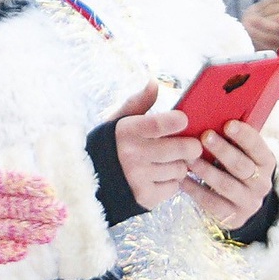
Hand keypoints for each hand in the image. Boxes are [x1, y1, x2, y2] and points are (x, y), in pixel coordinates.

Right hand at [110, 86, 199, 209]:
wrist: (88, 181)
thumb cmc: (110, 147)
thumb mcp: (118, 122)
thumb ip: (138, 103)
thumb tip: (154, 83)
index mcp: (128, 131)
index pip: (167, 123)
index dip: (180, 121)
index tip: (181, 122)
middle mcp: (133, 154)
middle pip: (185, 148)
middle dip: (190, 147)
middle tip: (186, 146)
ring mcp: (140, 178)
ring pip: (181, 170)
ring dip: (178, 166)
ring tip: (165, 163)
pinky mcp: (145, 197)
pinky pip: (174, 188)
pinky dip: (170, 183)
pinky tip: (158, 178)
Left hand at [184, 119, 276, 231]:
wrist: (240, 205)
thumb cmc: (234, 169)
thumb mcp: (240, 154)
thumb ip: (232, 139)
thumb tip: (212, 111)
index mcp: (266, 162)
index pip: (259, 147)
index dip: (245, 136)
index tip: (228, 124)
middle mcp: (262, 183)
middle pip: (242, 166)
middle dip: (223, 150)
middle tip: (204, 136)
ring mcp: (249, 202)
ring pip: (227, 185)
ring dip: (206, 170)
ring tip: (189, 158)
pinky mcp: (233, 217)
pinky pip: (213, 203)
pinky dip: (196, 190)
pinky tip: (182, 180)